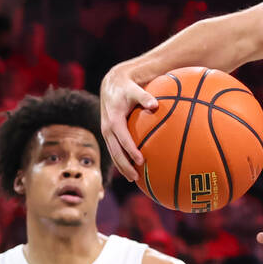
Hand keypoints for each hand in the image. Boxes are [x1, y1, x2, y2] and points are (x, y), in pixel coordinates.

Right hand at [100, 62, 158, 181]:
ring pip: (113, 154)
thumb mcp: (135, 90)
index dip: (131, 151)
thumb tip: (156, 105)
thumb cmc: (127, 88)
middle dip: (125, 165)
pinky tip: (130, 168)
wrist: (111, 85)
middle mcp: (107, 129)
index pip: (123, 139)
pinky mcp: (108, 134)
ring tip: (133, 178)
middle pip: (115, 152)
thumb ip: (145, 97)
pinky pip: (114, 150)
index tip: (141, 161)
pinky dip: (120, 160)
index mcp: (114, 121)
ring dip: (122, 167)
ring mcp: (106, 133)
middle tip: (136, 177)